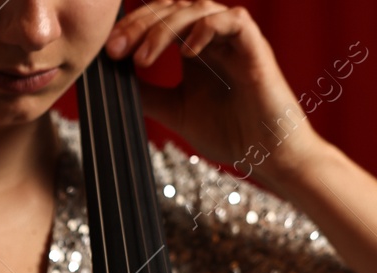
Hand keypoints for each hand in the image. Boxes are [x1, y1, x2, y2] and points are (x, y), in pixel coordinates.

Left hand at [104, 1, 330, 191]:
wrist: (267, 154)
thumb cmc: (229, 133)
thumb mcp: (175, 111)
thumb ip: (147, 93)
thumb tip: (112, 79)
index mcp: (195, 47)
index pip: (160, 18)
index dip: (133, 26)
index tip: (109, 50)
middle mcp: (214, 36)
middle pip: (173, 7)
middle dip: (140, 24)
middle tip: (115, 48)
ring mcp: (235, 39)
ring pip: (197, 8)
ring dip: (164, 29)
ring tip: (142, 59)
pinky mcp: (255, 46)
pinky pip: (231, 20)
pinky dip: (205, 30)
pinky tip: (184, 54)